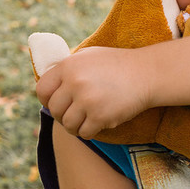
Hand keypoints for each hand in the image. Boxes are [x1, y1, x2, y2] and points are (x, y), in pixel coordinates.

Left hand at [35, 47, 152, 138]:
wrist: (147, 73)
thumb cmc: (117, 64)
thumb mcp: (88, 55)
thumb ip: (67, 68)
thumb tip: (49, 84)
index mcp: (68, 66)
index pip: (42, 90)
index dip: (46, 99)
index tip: (56, 103)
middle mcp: (75, 82)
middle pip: (54, 109)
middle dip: (62, 114)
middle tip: (74, 114)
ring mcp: (87, 100)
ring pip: (67, 124)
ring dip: (74, 126)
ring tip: (84, 121)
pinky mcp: (100, 116)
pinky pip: (84, 133)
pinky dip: (88, 132)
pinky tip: (96, 125)